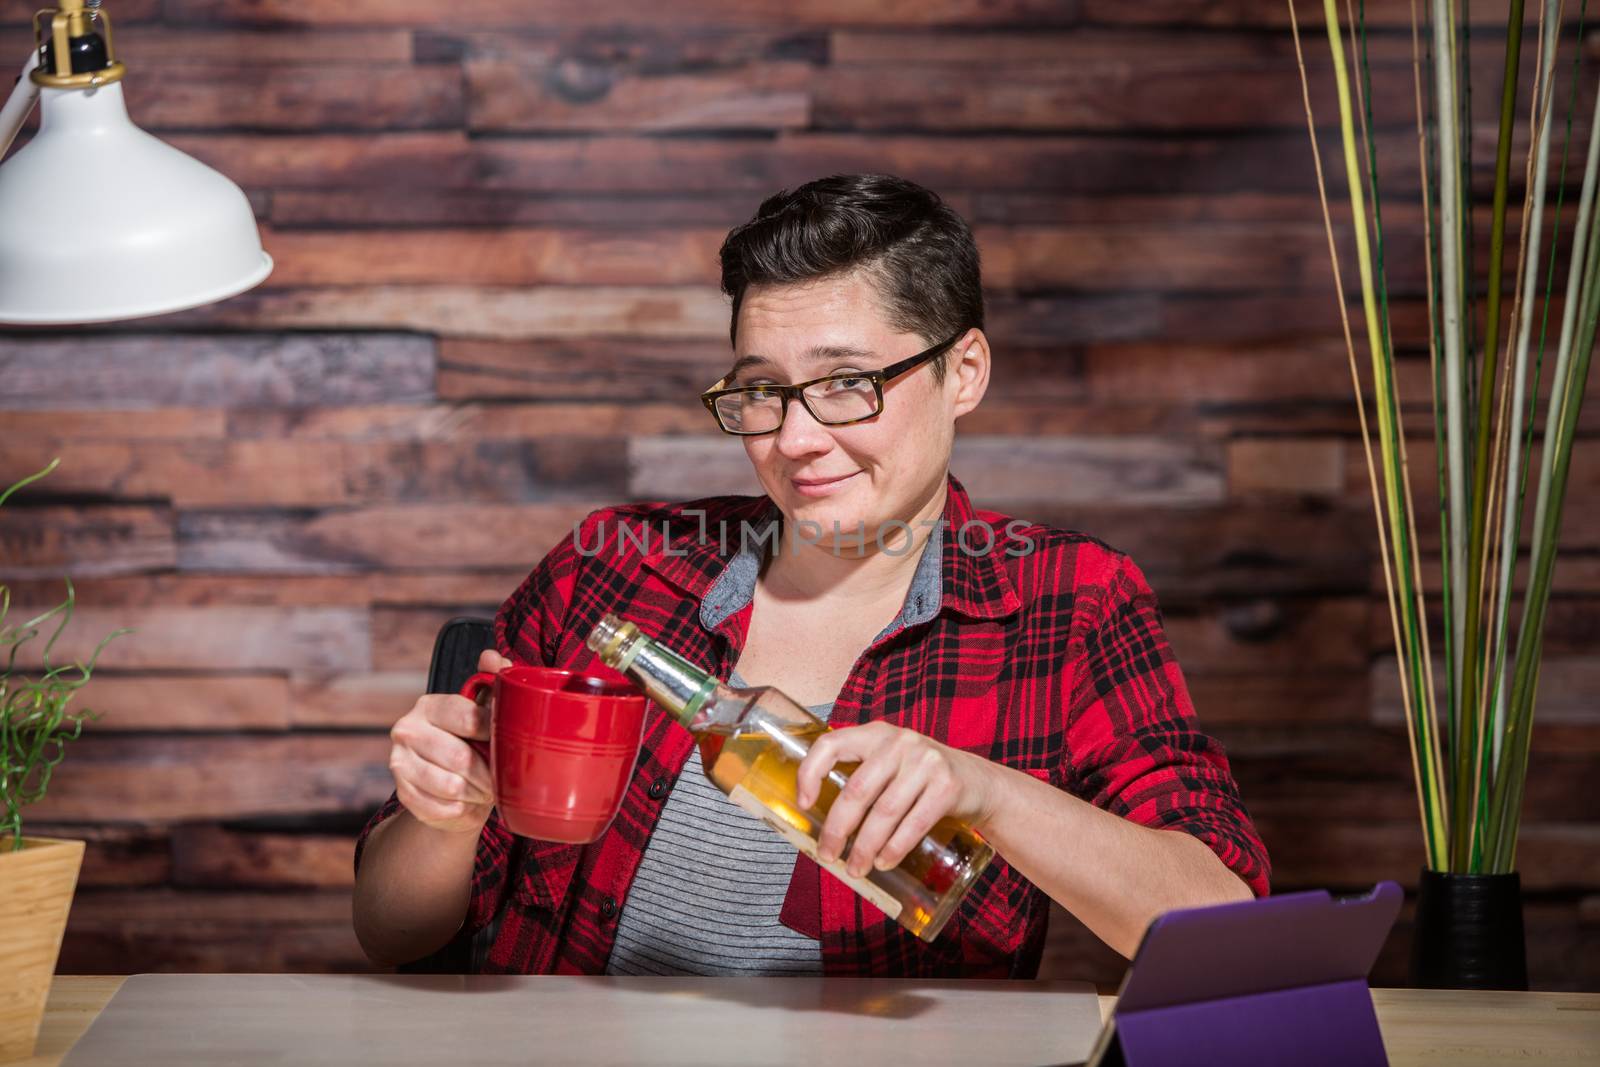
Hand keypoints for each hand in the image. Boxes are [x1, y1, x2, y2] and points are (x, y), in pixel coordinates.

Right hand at [387, 648, 511, 835]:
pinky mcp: (402, 794)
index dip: (493, 733)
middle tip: (499, 778)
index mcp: (428, 706)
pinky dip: (462, 810)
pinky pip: (442, 808)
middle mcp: (406, 731)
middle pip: (460, 757)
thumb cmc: (472, 742)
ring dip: (477, 793)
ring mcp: (399, 763)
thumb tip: (493, 657)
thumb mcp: (481, 711)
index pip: (467, 717)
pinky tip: (468, 802)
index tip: (508, 742)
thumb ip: (491, 682)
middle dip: (487, 773)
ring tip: (486, 790)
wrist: (448, 787)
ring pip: (451, 786)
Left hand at [795, 722, 999, 878]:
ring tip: (855, 868)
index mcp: (875, 734)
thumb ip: (861, 779)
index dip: (810, 773)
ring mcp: (926, 761)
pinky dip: (895, 848)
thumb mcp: (890, 765)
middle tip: (827, 855)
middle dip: (837, 829)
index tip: (803, 804)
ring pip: (884, 812)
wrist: (978, 782)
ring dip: (865, 846)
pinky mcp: (947, 785)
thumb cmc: (921, 779)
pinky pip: (914, 823)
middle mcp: (899, 742)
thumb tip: (820, 825)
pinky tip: (884, 861)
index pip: (831, 744)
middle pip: (857, 790)